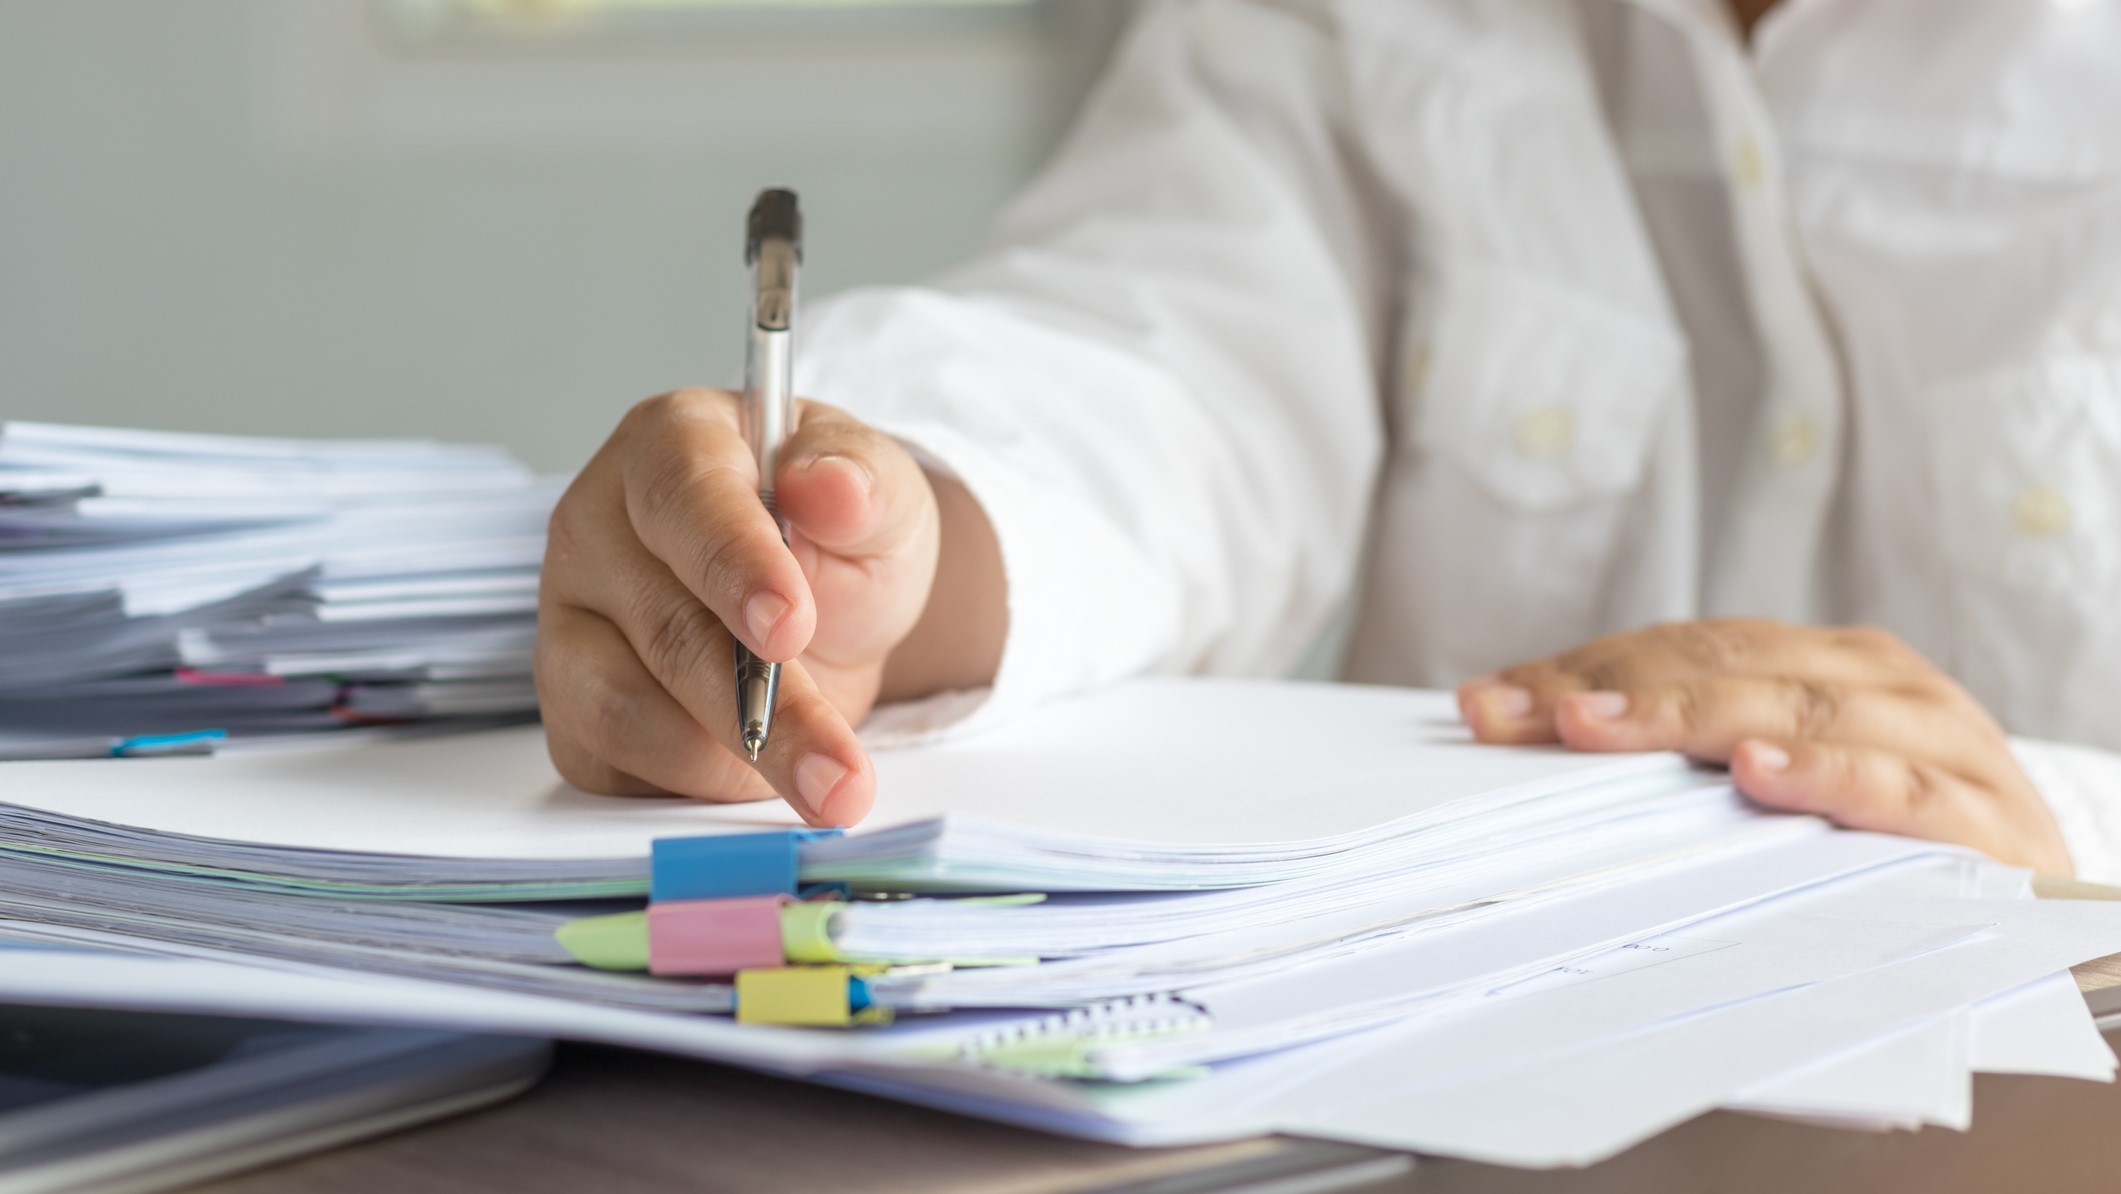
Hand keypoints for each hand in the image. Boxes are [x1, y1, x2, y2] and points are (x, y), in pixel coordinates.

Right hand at [535, 389, 1001, 826]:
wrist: (825, 610)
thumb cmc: (837, 536)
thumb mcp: (881, 498)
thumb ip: (866, 485)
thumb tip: (834, 485)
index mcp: (670, 446)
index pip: (682, 496)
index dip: (732, 562)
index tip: (790, 625)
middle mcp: (597, 528)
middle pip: (665, 626)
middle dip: (766, 708)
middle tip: (838, 771)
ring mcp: (572, 623)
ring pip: (626, 710)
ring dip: (733, 763)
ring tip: (825, 784)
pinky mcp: (572, 710)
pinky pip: (616, 766)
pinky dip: (696, 788)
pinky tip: (762, 783)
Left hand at [1455, 619, 2071, 874]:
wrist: (2047, 920)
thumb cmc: (1893, 851)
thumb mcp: (1788, 791)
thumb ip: (1693, 764)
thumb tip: (1540, 744)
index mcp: (1827, 665)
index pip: (1684, 649)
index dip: (1583, 670)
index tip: (1487, 704)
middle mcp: (1881, 687)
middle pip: (1724, 667)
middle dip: (1606, 689)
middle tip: (1513, 716)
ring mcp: (1938, 746)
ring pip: (1797, 711)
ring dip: (1689, 715)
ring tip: (1598, 727)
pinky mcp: (1985, 824)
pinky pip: (1895, 793)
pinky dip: (1826, 779)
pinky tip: (1757, 778)